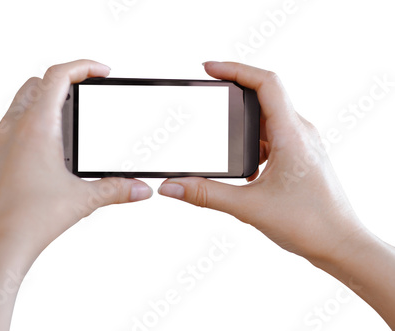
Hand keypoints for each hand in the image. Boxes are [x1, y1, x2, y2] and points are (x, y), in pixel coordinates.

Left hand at [0, 59, 152, 266]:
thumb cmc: (31, 221)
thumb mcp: (83, 200)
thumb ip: (117, 190)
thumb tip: (141, 189)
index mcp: (36, 128)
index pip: (58, 75)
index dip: (83, 66)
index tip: (101, 72)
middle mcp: (12, 129)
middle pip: (37, 84)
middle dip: (63, 83)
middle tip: (85, 97)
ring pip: (20, 105)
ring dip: (44, 104)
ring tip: (67, 127)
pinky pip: (9, 129)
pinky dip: (29, 127)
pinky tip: (45, 155)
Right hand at [158, 61, 366, 262]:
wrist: (341, 245)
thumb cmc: (310, 223)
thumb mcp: (248, 207)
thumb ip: (205, 195)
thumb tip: (172, 186)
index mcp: (292, 134)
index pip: (266, 83)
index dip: (236, 69)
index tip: (210, 69)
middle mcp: (300, 133)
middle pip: (264, 97)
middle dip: (234, 97)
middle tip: (209, 100)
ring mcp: (303, 144)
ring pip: (268, 119)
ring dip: (244, 126)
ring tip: (225, 142)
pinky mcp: (301, 157)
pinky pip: (274, 137)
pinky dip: (254, 144)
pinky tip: (246, 168)